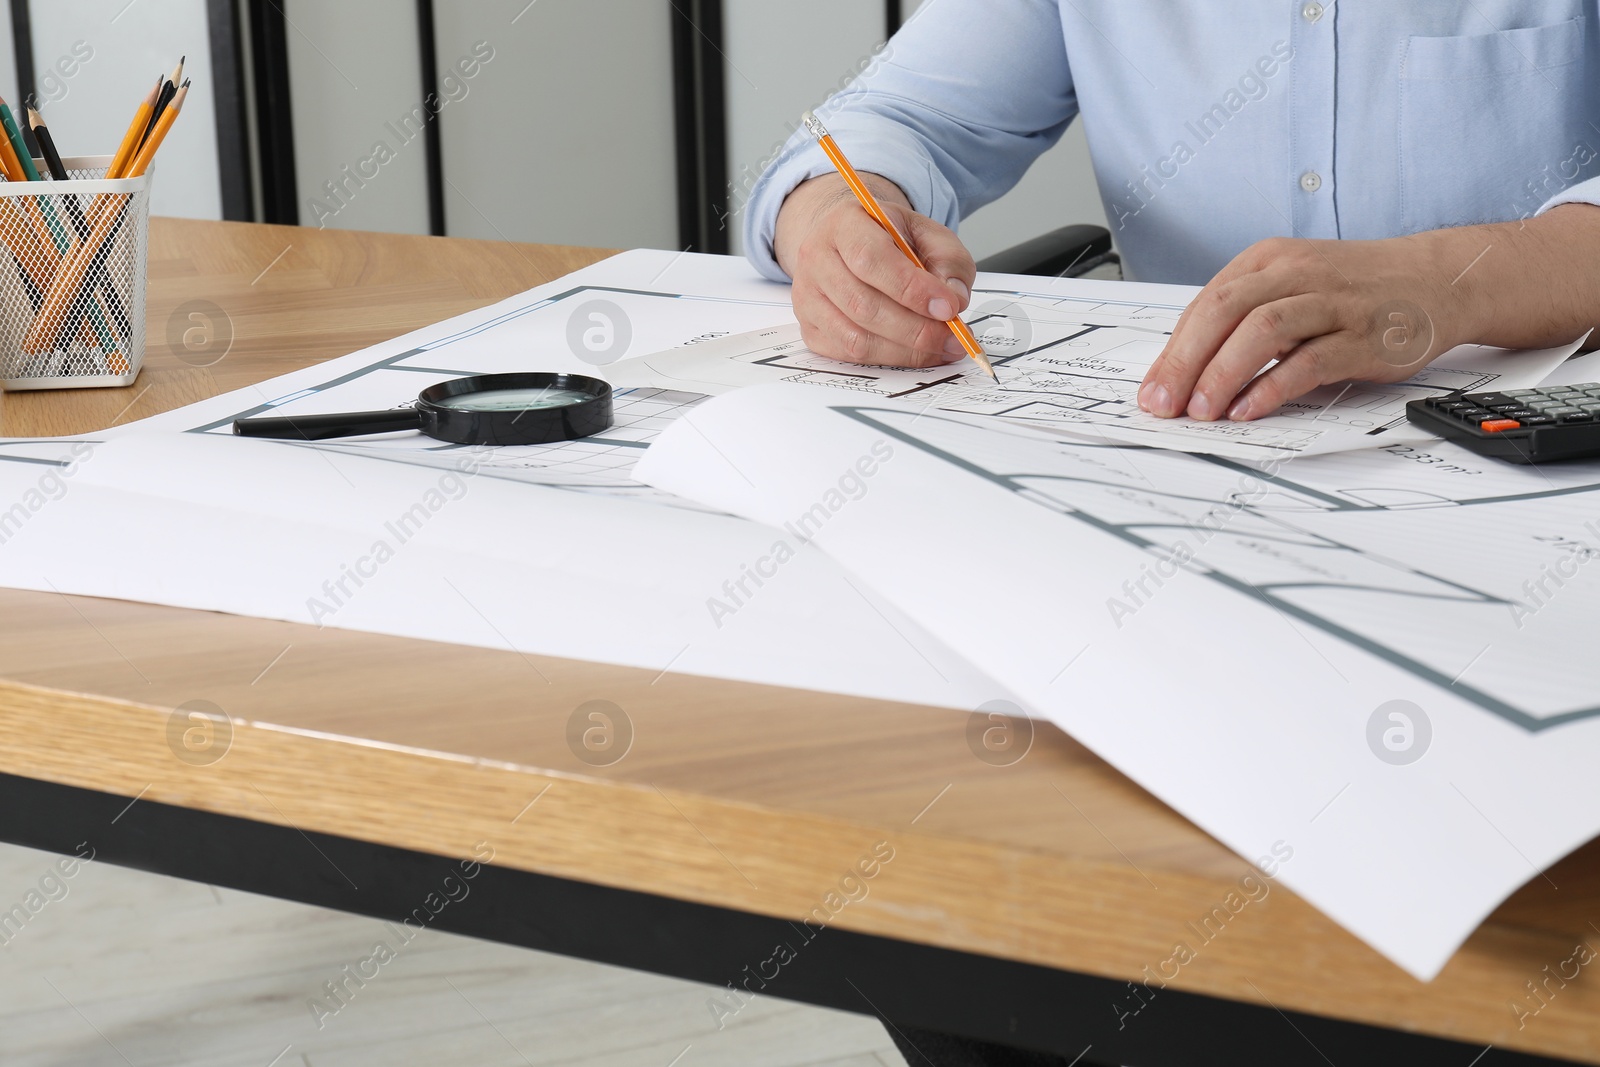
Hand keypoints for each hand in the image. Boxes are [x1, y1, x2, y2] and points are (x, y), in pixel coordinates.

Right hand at [774, 173, 975, 367]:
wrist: (851, 246)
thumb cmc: (890, 239)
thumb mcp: (928, 234)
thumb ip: (949, 261)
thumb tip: (954, 299)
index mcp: (844, 224)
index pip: (871, 259)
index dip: (912, 289)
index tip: (948, 307)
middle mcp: (816, 259)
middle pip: (862, 305)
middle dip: (916, 329)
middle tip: (952, 337)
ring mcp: (807, 297)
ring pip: (856, 338)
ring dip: (905, 350)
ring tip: (940, 347)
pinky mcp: (810, 328)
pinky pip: (850, 355)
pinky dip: (889, 359)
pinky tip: (915, 352)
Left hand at [1137, 233, 1472, 421]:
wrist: (1438, 278)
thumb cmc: (1356, 289)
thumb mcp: (1292, 286)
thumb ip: (1245, 319)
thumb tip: (1188, 369)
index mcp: (1269, 261)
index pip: (1205, 304)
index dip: (1173, 351)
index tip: (1152, 390)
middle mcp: (1296, 274)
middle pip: (1223, 312)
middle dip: (1184, 363)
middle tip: (1164, 405)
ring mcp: (1331, 302)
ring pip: (1261, 330)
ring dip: (1222, 374)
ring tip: (1201, 410)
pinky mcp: (1362, 336)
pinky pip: (1308, 360)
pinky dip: (1272, 386)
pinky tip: (1249, 408)